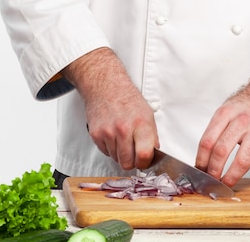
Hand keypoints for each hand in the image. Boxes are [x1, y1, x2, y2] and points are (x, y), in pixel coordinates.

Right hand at [61, 47, 158, 169]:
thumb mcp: (147, 114)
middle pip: (128, 163)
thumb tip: (154, 154)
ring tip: (122, 139)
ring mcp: (108, 133)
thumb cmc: (127, 99)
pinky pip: (105, 152)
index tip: (145, 161)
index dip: (145, 163)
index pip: (144, 156)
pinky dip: (110, 148)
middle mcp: (124, 129)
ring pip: (116, 159)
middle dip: (132, 161)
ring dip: (120, 154)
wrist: (106, 86)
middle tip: (133, 153)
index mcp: (141, 124)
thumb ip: (152, 136)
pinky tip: (113, 135)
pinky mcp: (96, 135)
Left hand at [195, 63, 249, 187]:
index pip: (207, 141)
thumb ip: (215, 131)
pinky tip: (236, 173)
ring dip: (230, 176)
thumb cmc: (245, 105)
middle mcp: (240, 122)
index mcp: (225, 113)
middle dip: (213, 170)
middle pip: (221, 151)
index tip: (199, 168)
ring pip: (240, 161)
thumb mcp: (226, 110)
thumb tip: (204, 157)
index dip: (201, 159)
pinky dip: (243, 170)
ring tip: (223, 183)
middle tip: (209, 179)